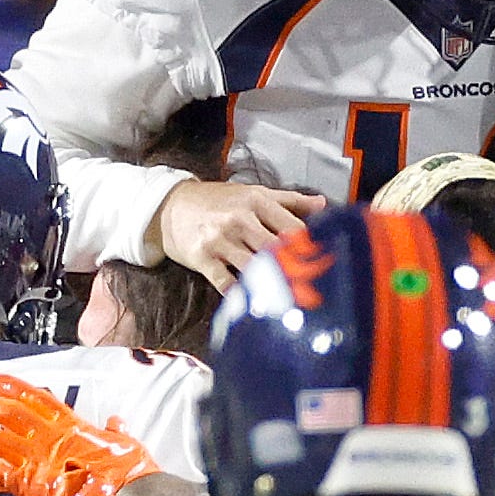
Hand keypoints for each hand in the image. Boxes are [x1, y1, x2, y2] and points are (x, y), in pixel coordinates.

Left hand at [0, 374, 161, 495]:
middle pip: (9, 414)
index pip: (39, 400)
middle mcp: (51, 437)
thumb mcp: (127, 444)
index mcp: (74, 426)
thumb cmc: (134, 473)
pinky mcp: (31, 484)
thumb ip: (115, 432)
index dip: (16, 388)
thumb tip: (115, 422)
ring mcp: (38, 459)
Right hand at [156, 179, 324, 289]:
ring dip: (271, 285)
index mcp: (256, 201)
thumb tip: (323, 204)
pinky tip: (254, 302)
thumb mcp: (252, 193)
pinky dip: (240, 294)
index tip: (323, 263)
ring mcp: (220, 240)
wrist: (170, 206)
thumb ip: (289, 200)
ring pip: (253, 267)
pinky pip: (225, 283)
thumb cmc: (217, 201)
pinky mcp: (203, 259)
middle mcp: (239, 220)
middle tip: (312, 288)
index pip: (292, 227)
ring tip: (289, 299)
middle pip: (276, 249)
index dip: (310, 247)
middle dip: (294, 269)